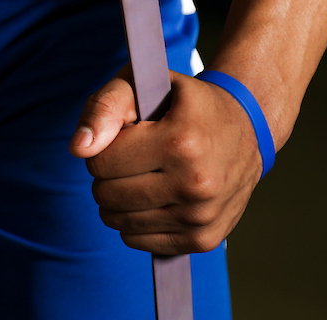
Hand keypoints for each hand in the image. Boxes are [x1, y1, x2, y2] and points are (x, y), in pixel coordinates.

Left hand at [69, 70, 261, 254]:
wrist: (247, 126)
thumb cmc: (183, 102)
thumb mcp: (143, 84)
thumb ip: (104, 107)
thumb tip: (79, 149)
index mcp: (180, 141)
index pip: (101, 162)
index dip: (103, 147)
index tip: (124, 137)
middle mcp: (194, 183)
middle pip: (107, 194)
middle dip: (108, 174)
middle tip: (132, 157)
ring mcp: (201, 216)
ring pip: (118, 221)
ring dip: (119, 199)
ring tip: (144, 174)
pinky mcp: (204, 239)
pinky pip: (139, 241)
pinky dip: (136, 220)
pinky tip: (155, 196)